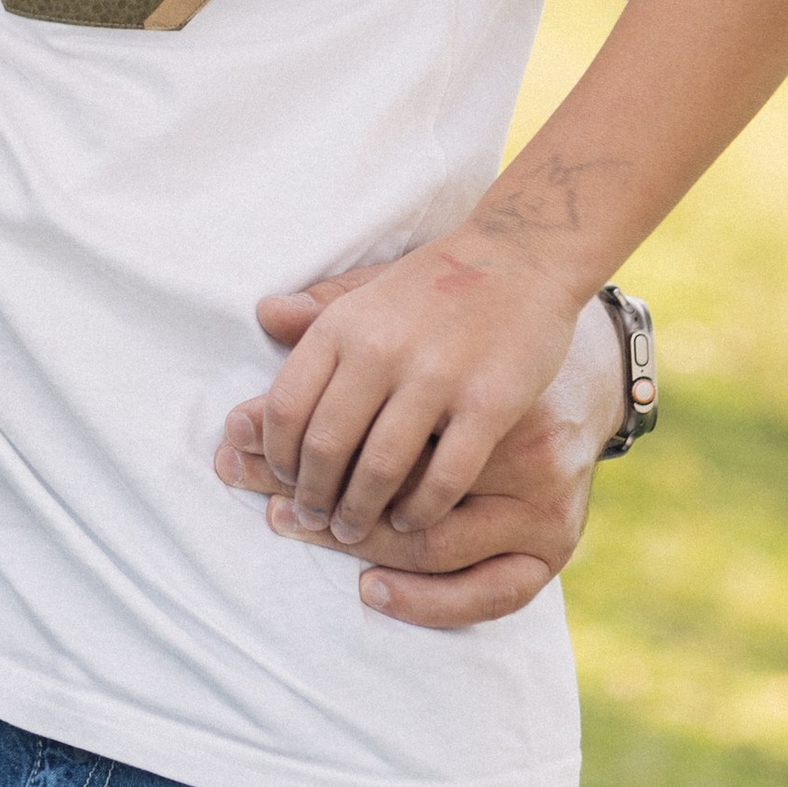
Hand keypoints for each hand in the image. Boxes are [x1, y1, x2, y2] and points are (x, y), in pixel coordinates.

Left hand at [217, 275, 621, 624]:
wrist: (524, 255)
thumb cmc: (437, 283)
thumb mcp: (369, 288)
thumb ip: (318, 311)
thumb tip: (263, 316)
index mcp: (344, 326)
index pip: (287, 407)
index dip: (276, 455)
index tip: (281, 479)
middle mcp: (382, 351)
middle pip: (325, 446)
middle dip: (312, 495)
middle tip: (313, 519)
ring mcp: (438, 378)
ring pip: (380, 469)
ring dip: (359, 512)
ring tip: (351, 531)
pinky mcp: (490, 404)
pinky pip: (445, 476)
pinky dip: (421, 509)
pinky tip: (411, 521)